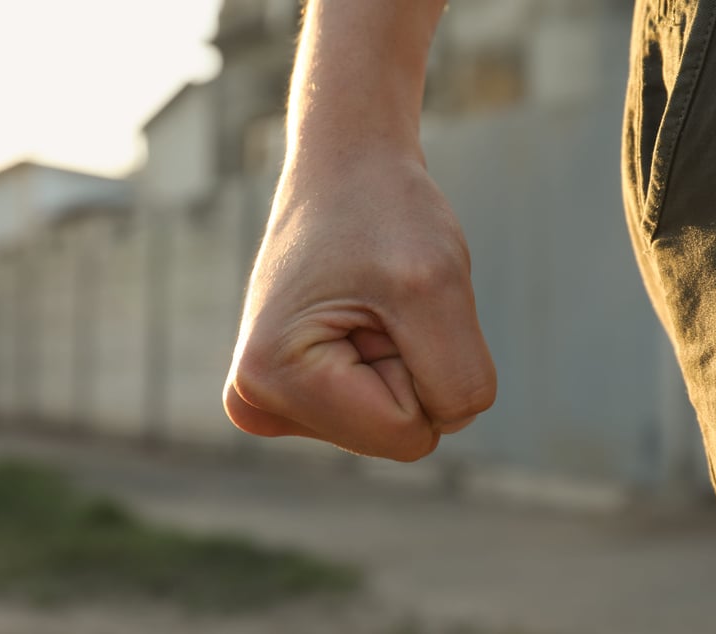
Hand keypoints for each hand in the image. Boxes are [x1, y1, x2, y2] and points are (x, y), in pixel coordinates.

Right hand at [223, 153, 496, 460]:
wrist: (348, 168)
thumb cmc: (386, 212)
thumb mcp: (438, 287)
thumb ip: (459, 380)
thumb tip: (449, 424)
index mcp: (272, 381)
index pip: (409, 434)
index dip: (426, 364)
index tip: (390, 300)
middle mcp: (257, 403)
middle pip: (400, 435)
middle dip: (414, 365)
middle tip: (383, 299)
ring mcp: (273, 401)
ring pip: (396, 423)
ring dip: (405, 359)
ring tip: (371, 302)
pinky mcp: (296, 394)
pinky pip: (384, 409)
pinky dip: (395, 361)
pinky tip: (360, 315)